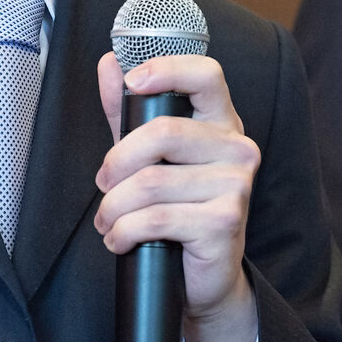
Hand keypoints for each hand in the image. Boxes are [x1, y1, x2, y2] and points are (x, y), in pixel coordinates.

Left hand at [94, 51, 260, 341]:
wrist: (204, 277)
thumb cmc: (178, 211)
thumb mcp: (149, 157)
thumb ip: (129, 112)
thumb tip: (109, 63)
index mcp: (221, 123)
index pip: (206, 75)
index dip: (168, 69)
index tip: (133, 81)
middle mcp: (238, 148)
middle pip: (162, 132)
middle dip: (117, 163)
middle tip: (103, 186)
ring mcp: (236, 185)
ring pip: (151, 183)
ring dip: (114, 207)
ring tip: (109, 221)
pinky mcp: (225, 221)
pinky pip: (157, 218)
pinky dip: (125, 231)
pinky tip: (120, 240)